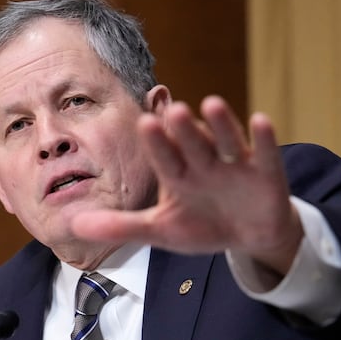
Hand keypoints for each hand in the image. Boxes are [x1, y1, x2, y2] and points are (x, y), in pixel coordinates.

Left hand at [70, 95, 302, 274]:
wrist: (248, 234)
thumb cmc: (202, 225)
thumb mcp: (161, 230)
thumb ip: (121, 226)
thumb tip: (74, 226)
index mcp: (178, 174)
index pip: (164, 158)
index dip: (157, 143)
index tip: (143, 123)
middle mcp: (205, 163)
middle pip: (193, 144)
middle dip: (183, 130)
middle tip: (172, 111)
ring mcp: (236, 165)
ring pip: (227, 141)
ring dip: (221, 124)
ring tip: (211, 104)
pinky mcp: (266, 172)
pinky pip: (266, 154)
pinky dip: (264, 139)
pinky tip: (261, 121)